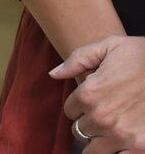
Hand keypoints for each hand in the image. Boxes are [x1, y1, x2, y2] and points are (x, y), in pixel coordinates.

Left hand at [55, 35, 144, 151]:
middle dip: (89, 124)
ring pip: (94, 150)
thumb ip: (78, 59)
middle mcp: (101, 118)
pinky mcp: (140, 147)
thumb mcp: (109, 46)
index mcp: (89, 94)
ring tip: (112, 130)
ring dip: (100, 141)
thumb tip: (54, 74)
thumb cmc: (143, 56)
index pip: (70, 111)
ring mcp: (121, 136)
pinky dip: (119, 152)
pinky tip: (123, 142)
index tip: (94, 101)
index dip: (80, 105)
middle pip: (80, 131)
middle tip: (105, 115)